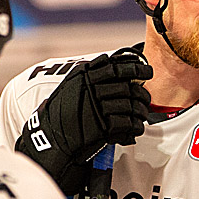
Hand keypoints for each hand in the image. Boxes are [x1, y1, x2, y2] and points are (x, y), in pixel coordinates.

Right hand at [15, 51, 151, 195]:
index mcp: (85, 76)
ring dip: (141, 112)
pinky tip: (136, 128)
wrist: (51, 136)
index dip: (137, 68)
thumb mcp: (72, 84)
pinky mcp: (100, 127)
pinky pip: (127, 124)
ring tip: (142, 115)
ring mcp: (95, 108)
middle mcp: (91, 89)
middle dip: (142, 94)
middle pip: (128, 88)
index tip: (148, 71)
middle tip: (146, 99)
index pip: (118, 67)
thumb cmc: (64, 110)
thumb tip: (117, 61)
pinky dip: (135, 127)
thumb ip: (92, 72)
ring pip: (130, 106)